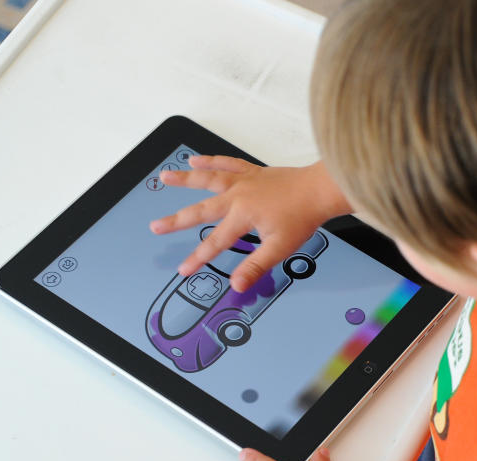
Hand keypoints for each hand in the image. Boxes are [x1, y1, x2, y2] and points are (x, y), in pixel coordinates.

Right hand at [149, 157, 347, 291]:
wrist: (320, 189)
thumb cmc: (303, 216)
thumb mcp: (279, 248)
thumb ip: (255, 266)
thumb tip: (237, 285)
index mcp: (243, 215)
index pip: (215, 243)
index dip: (198, 258)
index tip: (183, 269)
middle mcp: (238, 195)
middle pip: (201, 209)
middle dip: (176, 220)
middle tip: (156, 226)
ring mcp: (243, 181)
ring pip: (207, 178)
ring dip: (185, 179)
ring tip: (165, 177)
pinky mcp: (252, 172)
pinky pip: (226, 164)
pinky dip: (210, 161)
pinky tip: (195, 160)